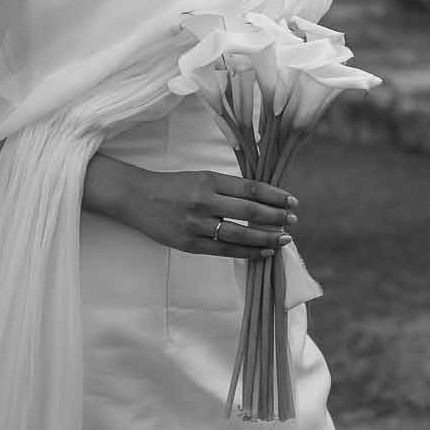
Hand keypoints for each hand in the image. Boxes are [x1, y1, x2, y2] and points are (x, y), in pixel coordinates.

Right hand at [84, 156, 297, 256]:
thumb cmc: (172, 186)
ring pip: (240, 234)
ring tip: (284, 239)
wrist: (136, 197)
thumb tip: (262, 201)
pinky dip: (246, 252)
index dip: (275, 196)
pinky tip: (262, 252)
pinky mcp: (189, 243)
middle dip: (276, 217)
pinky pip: (224, 251)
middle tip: (294, 221)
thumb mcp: (199, 177)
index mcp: (208, 180)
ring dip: (266, 237)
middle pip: (249, 211)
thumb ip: (227, 188)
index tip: (292, 201)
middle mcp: (204, 201)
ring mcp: (196, 224)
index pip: (250, 188)